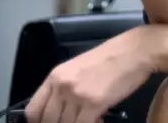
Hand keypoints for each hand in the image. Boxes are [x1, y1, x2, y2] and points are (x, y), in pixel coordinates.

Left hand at [23, 27, 154, 122]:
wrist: (135, 51)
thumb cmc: (111, 58)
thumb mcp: (78, 69)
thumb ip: (65, 87)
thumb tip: (60, 110)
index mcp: (55, 76)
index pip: (33, 110)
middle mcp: (61, 86)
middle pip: (47, 121)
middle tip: (73, 122)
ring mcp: (76, 95)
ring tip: (89, 120)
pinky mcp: (94, 103)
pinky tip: (100, 120)